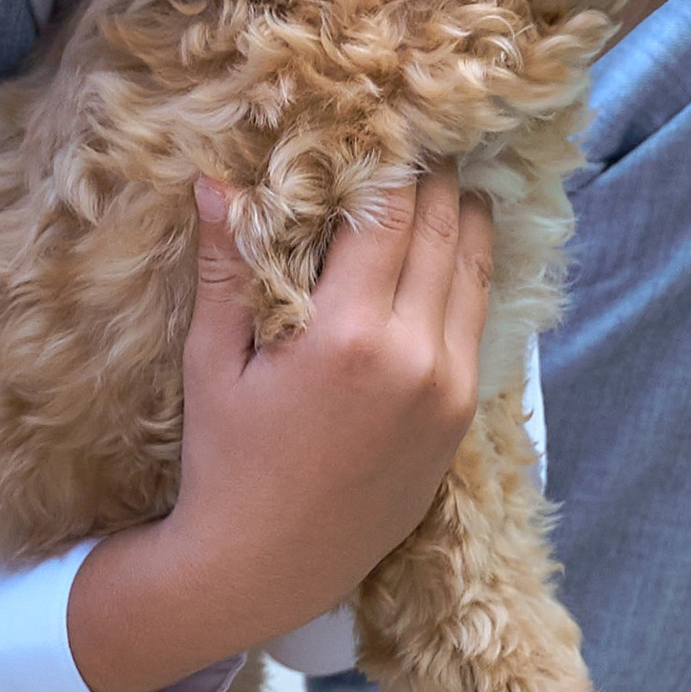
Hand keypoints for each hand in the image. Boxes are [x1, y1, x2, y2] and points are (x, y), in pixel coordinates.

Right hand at [66, 167, 493, 691]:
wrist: (265, 569)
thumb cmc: (225, 464)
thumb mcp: (214, 361)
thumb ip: (227, 267)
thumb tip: (213, 181)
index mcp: (350, 335)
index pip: (391, 210)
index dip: (389, 157)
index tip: (380, 122)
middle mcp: (416, 356)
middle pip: (444, 228)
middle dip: (432, 178)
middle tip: (417, 139)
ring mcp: (449, 389)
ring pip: (475, 269)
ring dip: (461, 218)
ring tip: (442, 180)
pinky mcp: (460, 416)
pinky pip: (477, 320)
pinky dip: (468, 274)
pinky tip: (450, 249)